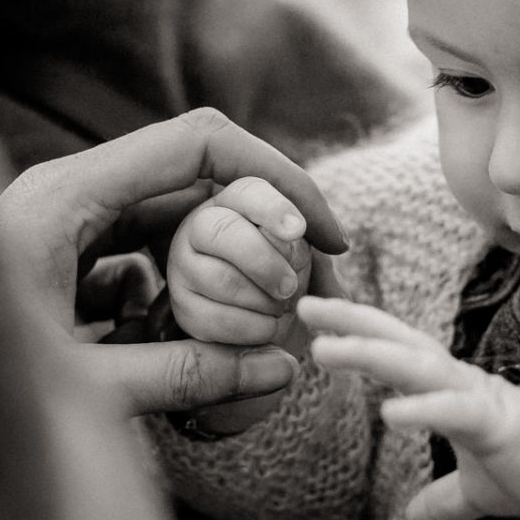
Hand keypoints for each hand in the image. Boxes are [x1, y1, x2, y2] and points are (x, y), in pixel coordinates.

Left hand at [0, 108, 345, 415]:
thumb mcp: (82, 389)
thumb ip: (185, 376)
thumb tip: (281, 367)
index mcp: (66, 194)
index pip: (199, 143)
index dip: (276, 175)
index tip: (326, 234)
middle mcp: (67, 195)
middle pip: (193, 183)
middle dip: (261, 232)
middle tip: (316, 292)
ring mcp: (62, 228)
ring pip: (171, 229)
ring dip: (219, 274)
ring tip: (258, 336)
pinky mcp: (60, 264)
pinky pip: (141, 265)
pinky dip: (176, 302)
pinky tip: (184, 357)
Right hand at [168, 177, 311, 345]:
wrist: (261, 317)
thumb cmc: (284, 273)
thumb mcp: (305, 252)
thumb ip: (322, 244)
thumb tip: (339, 242)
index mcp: (235, 201)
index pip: (248, 192)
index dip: (273, 209)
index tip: (298, 230)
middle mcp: (200, 225)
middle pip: (223, 232)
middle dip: (264, 261)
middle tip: (290, 286)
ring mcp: (184, 265)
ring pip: (219, 278)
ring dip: (261, 300)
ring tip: (280, 310)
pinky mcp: (181, 305)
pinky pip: (211, 318)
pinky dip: (248, 327)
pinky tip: (266, 327)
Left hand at [299, 296, 519, 519]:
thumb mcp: (479, 493)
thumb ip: (444, 502)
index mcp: (452, 389)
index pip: (398, 349)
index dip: (358, 330)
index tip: (314, 319)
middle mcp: (461, 382)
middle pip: (399, 341)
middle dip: (352, 322)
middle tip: (305, 307)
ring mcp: (479, 400)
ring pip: (418, 365)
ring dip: (371, 354)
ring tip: (325, 351)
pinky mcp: (500, 426)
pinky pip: (456, 412)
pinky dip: (424, 408)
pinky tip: (391, 413)